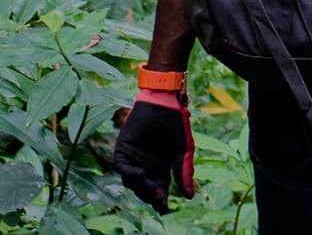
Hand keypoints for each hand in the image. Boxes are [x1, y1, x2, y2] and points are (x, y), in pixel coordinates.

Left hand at [115, 89, 195, 212]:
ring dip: (141, 187)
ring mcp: (133, 158)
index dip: (160, 199)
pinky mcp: (123, 150)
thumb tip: (189, 196)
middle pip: (144, 189)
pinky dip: (130, 174)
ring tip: (152, 188)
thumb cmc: (176, 124)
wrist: (164, 104)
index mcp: (161, 166)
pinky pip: (122, 168)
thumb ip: (184, 172)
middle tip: (158, 198)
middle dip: (150, 196)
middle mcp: (146, 165)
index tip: (164, 208)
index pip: (159, 189)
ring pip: (132, 182)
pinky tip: (141, 174)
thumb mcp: (182, 151)